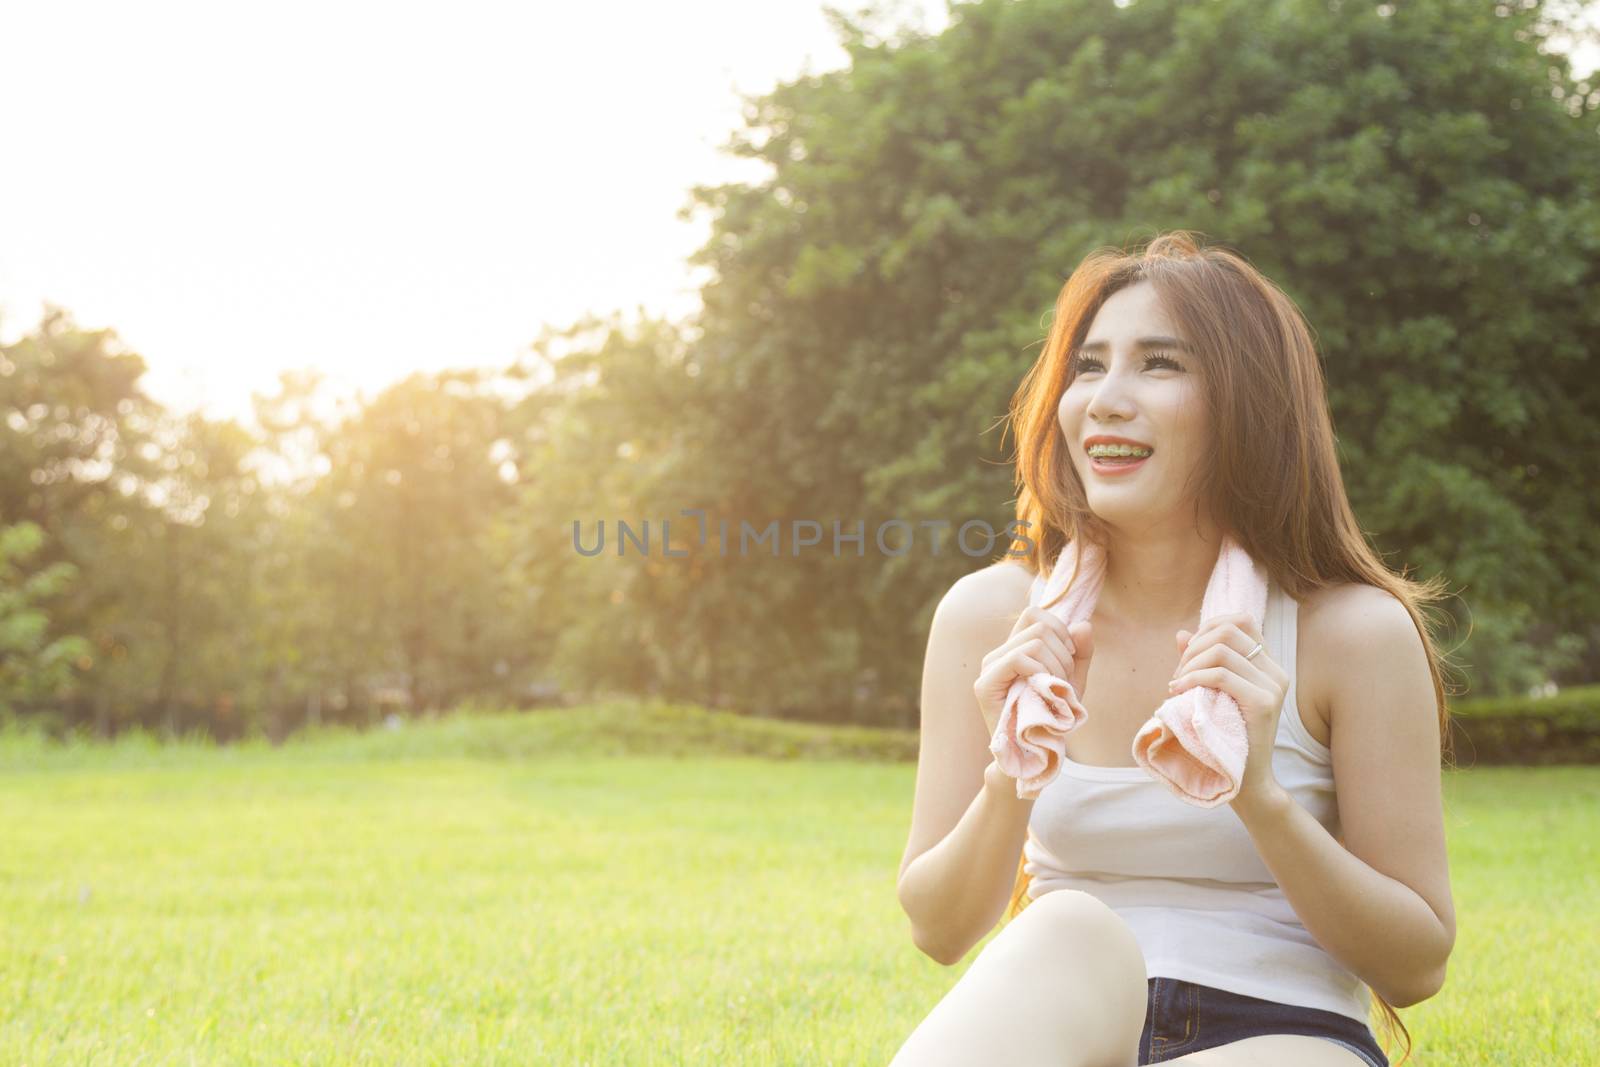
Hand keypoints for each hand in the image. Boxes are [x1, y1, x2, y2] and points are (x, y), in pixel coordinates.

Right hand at [973, 606, 1093, 739]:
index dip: (1060, 629)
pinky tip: (1042, 691)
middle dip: (1065, 654)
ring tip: (1055, 692)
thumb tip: (1083, 623)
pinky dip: (1040, 672)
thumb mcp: (1074, 682)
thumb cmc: (1052, 719)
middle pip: (1041, 626)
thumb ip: (1081, 653)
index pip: (1035, 613)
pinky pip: (1018, 658)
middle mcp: (998, 653)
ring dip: (1057, 667)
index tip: (1071, 657)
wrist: (1036, 754)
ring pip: (1034, 641)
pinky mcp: (985, 684)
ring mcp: (989, 667)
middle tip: (1064, 683)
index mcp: (1015, 649)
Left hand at [1167, 611, 1289, 810]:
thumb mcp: (1211, 693)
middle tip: (1178, 674)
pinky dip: (1193, 679)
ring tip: (1177, 685)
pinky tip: (1179, 691)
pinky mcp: (1264, 703)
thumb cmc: (1224, 736)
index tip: (1189, 655)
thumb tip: (1182, 633)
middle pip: (1229, 629)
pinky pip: (1221, 675)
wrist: (1245, 780)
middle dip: (1194, 647)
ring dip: (1190, 664)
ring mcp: (1273, 686)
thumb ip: (1200, 662)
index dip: (1208, 627)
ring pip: (1222, 650)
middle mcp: (1276, 671)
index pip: (1241, 620)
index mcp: (1268, 665)